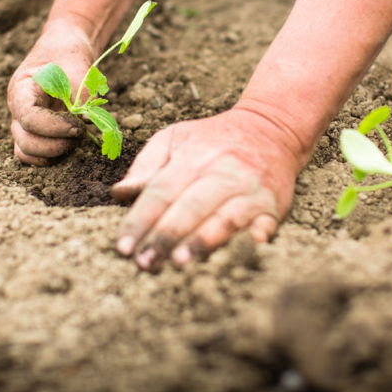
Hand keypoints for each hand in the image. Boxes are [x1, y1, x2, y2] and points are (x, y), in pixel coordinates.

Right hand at [7, 18, 94, 164]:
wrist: (64, 49)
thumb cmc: (68, 55)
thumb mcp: (79, 68)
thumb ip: (83, 95)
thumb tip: (89, 122)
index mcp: (21, 90)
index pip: (29, 118)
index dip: (54, 128)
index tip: (78, 126)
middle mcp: (17, 109)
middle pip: (25, 141)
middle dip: (56, 144)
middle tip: (80, 133)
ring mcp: (23, 122)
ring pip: (26, 152)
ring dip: (53, 152)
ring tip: (76, 138)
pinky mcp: (35, 132)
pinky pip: (34, 153)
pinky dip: (51, 156)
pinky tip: (71, 144)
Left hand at [111, 108, 305, 269]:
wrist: (272, 129)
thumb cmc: (214, 139)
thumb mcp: (175, 138)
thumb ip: (146, 165)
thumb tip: (118, 193)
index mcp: (193, 158)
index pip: (161, 191)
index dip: (140, 220)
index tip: (123, 247)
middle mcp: (222, 173)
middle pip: (190, 207)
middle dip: (166, 236)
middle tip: (145, 262)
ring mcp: (250, 190)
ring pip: (226, 219)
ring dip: (203, 241)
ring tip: (181, 262)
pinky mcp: (273, 206)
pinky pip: (263, 226)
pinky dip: (251, 241)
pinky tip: (237, 256)